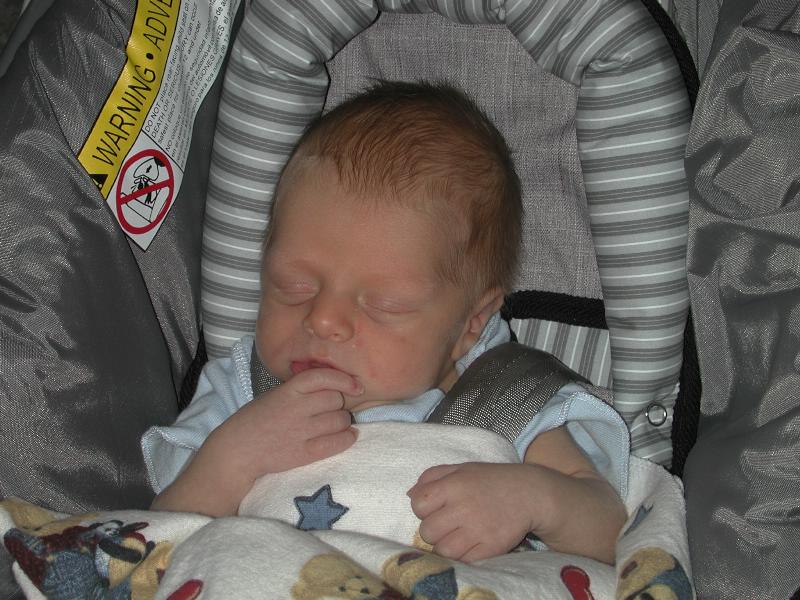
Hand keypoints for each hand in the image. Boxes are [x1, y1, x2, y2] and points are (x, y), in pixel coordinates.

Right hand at [152, 368, 360, 515]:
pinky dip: (347, 438)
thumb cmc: (255, 420)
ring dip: (343, 421)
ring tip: (337, 424)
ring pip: (340, 420)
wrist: (236, 452)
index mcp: (287, 391)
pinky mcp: (303, 454)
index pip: (323, 377)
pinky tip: (347, 436)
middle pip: (336, 399)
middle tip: (334, 409)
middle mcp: (296, 408)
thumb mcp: (275, 395)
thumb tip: (332, 387)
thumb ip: (300, 390)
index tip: (355, 385)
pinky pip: (336, 442)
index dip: (344, 380)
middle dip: (340, 403)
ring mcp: (300, 432)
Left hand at [407, 463, 535, 561]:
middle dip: (434, 529)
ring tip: (458, 536)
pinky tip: (471, 544)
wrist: (530, 493)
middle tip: (448, 524)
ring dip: (446, 545)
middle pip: (427, 531)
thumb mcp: (462, 468)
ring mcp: (477, 529)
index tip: (435, 508)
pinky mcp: (491, 547)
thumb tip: (409, 494)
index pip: (418, 504)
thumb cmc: (491, 480)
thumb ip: (432, 476)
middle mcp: (463, 507)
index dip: (423, 508)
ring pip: (442, 550)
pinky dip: (464, 555)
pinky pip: (463, 560)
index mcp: (454, 484)